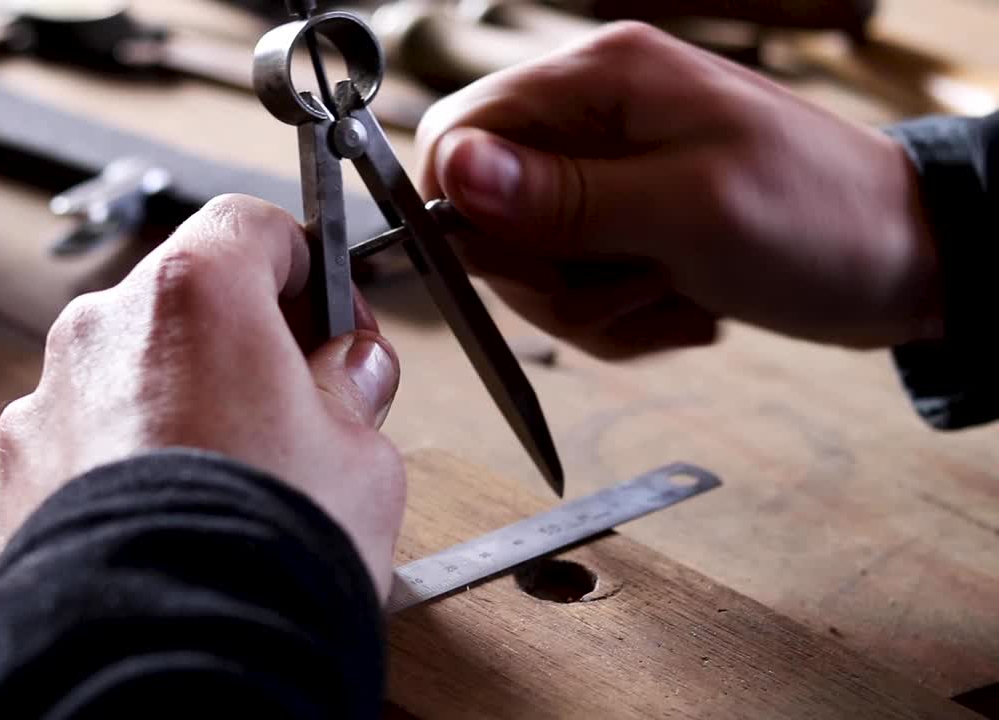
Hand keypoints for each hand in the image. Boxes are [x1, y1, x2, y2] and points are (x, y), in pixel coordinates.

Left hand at [0, 195, 404, 597]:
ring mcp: (49, 402)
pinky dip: (128, 460)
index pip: (253, 226)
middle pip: (188, 298)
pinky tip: (174, 515)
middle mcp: (105, 330)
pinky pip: (87, 440)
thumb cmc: (263, 549)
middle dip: (245, 341)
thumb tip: (352, 370)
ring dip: (182, 402)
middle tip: (297, 404)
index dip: (307, 267)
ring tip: (234, 478)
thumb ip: (354, 390)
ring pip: (133, 372)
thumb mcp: (361, 455)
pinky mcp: (18, 474)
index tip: (334, 319)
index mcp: (194, 293)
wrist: (165, 660)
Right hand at [416, 23, 942, 358]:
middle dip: (550, 276)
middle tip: (630, 284)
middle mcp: (592, 118)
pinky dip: (620, 317)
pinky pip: (573, 288)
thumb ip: (564, 197)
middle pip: (487, 213)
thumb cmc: (820, 218)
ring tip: (673, 294)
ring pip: (528, 264)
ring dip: (594, 306)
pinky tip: (682, 304)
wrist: (905, 261)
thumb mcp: (688, 210)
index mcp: (601, 78)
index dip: (464, 209)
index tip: (523, 264)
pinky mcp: (623, 221)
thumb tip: (457, 175)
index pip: (462, 131)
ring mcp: (606, 174)